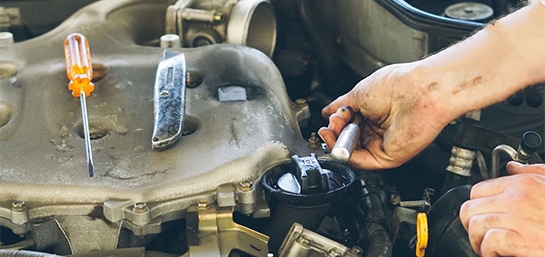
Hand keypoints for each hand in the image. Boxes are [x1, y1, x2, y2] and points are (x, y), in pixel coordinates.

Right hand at [318, 63, 452, 169]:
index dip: (335, 124)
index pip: (347, 126)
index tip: (330, 118)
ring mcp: (382, 144)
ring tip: (331, 131)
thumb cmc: (398, 86)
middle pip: (347, 141)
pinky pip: (361, 162)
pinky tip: (339, 144)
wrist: (419, 92)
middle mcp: (377, 130)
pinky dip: (346, 156)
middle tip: (330, 125)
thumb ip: (340, 106)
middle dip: (333, 133)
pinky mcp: (387, 157)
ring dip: (336, 144)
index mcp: (372, 114)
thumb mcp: (358, 93)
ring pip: (350, 153)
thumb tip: (328, 111)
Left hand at [459, 162, 544, 256]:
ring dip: (478, 240)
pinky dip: (489, 251)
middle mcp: (517, 199)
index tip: (481, 217)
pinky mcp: (523, 241)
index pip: (478, 190)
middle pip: (470, 208)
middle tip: (481, 235)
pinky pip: (489, 242)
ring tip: (488, 247)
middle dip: (471, 224)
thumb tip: (513, 167)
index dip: (476, 206)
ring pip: (475, 225)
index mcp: (523, 185)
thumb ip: (533, 173)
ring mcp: (519, 219)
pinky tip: (498, 254)